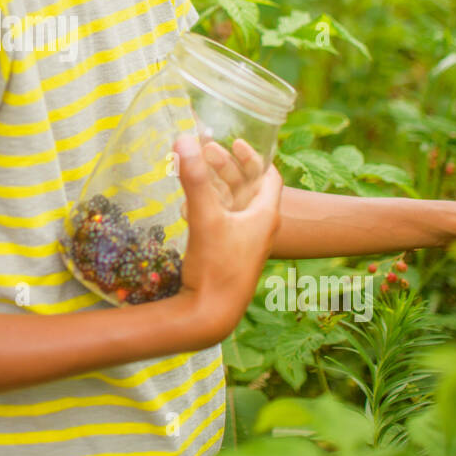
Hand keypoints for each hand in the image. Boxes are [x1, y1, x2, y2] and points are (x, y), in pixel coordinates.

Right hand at [174, 132, 283, 343]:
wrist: (210, 315)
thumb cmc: (216, 267)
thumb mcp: (205, 218)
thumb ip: (196, 179)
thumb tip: (185, 139)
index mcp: (264, 216)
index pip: (270, 177)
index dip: (254, 157)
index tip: (236, 142)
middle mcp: (259, 228)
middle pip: (247, 188)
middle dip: (227, 167)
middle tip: (205, 151)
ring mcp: (243, 243)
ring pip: (233, 205)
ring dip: (216, 186)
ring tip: (194, 171)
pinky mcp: (228, 255)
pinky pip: (222, 222)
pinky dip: (209, 207)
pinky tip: (187, 205)